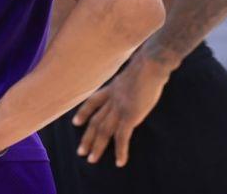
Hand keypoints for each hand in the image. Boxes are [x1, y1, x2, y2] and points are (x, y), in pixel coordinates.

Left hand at [72, 51, 171, 166]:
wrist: (150, 64)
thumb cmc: (148, 64)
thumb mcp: (133, 73)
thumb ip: (130, 83)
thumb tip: (135, 85)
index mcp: (113, 88)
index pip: (93, 101)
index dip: (83, 112)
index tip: (75, 122)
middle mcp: (112, 99)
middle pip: (96, 120)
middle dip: (87, 136)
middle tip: (80, 151)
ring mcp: (119, 107)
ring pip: (104, 130)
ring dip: (97, 146)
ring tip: (91, 160)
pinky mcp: (130, 115)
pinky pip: (122, 137)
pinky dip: (120, 151)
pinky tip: (119, 162)